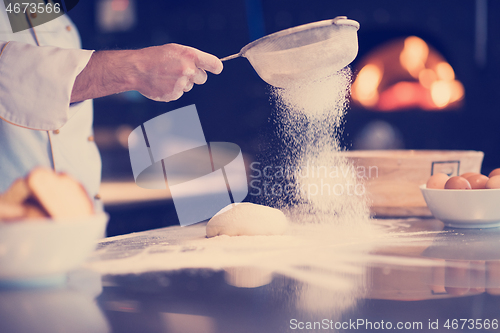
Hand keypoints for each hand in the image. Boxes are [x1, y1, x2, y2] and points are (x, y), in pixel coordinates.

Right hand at [71, 44, 222, 103]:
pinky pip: (179, 93)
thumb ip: (191, 58)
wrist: (136, 69)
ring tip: (166, 75)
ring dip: (182, 82)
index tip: (216, 69)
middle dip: (195, 76)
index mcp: (190, 56)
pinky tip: (162, 83)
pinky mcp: (174, 95)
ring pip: (190, 86)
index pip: (214, 64)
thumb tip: (204, 67)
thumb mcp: (175, 50)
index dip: (216, 67)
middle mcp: (188, 70)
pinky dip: (172, 90)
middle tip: (180, 70)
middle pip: (203, 78)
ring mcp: (181, 84)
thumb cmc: (155, 57)